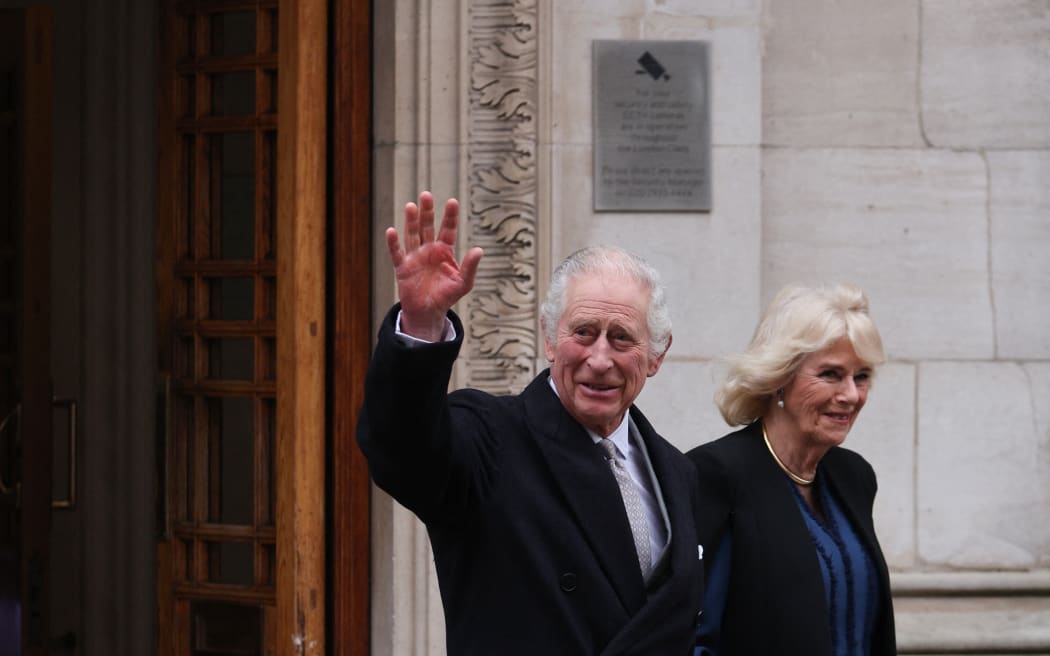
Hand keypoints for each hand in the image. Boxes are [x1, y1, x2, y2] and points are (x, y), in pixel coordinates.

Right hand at [386, 191, 483, 340]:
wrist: (428, 312)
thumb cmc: (447, 296)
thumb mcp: (464, 283)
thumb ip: (470, 267)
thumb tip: (479, 250)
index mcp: (445, 250)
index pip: (448, 229)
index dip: (450, 216)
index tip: (452, 202)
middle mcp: (429, 249)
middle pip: (427, 227)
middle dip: (427, 212)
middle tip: (426, 195)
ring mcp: (415, 257)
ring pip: (412, 235)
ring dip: (411, 221)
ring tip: (411, 206)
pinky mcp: (403, 267)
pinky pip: (397, 253)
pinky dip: (393, 243)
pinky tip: (391, 231)